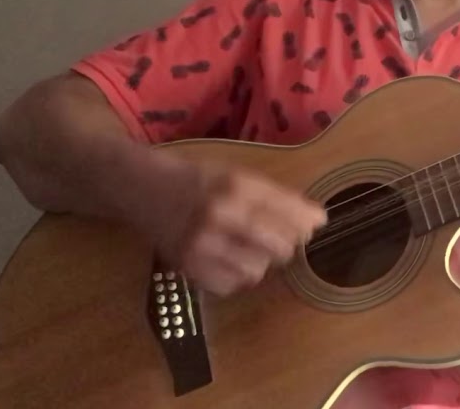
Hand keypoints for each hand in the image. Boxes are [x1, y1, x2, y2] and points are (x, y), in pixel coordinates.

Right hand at [136, 151, 327, 296]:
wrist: (140, 187)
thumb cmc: (197, 179)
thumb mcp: (238, 175)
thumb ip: (277, 197)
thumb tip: (318, 220)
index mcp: (237, 186)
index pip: (288, 212)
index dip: (307, 221)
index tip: (316, 224)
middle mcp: (220, 215)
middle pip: (279, 246)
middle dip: (286, 243)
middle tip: (278, 237)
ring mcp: (202, 244)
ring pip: (257, 270)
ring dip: (260, 261)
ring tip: (247, 247)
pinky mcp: (187, 266)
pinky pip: (230, 285)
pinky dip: (235, 276)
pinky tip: (227, 259)